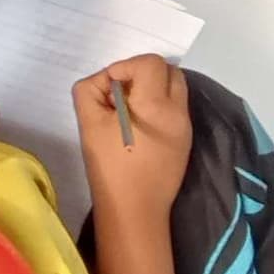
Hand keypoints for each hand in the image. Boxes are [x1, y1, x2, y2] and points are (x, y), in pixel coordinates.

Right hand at [77, 56, 191, 213]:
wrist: (136, 210)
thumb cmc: (111, 167)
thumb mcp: (89, 124)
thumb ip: (90, 91)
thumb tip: (105, 83)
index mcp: (156, 105)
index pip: (151, 63)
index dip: (125, 67)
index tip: (110, 91)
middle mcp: (178, 111)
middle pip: (168, 70)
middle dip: (142, 74)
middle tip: (120, 96)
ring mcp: (185, 126)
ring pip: (174, 88)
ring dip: (152, 88)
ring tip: (129, 111)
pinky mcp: (184, 140)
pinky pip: (175, 107)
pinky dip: (158, 105)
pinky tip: (138, 128)